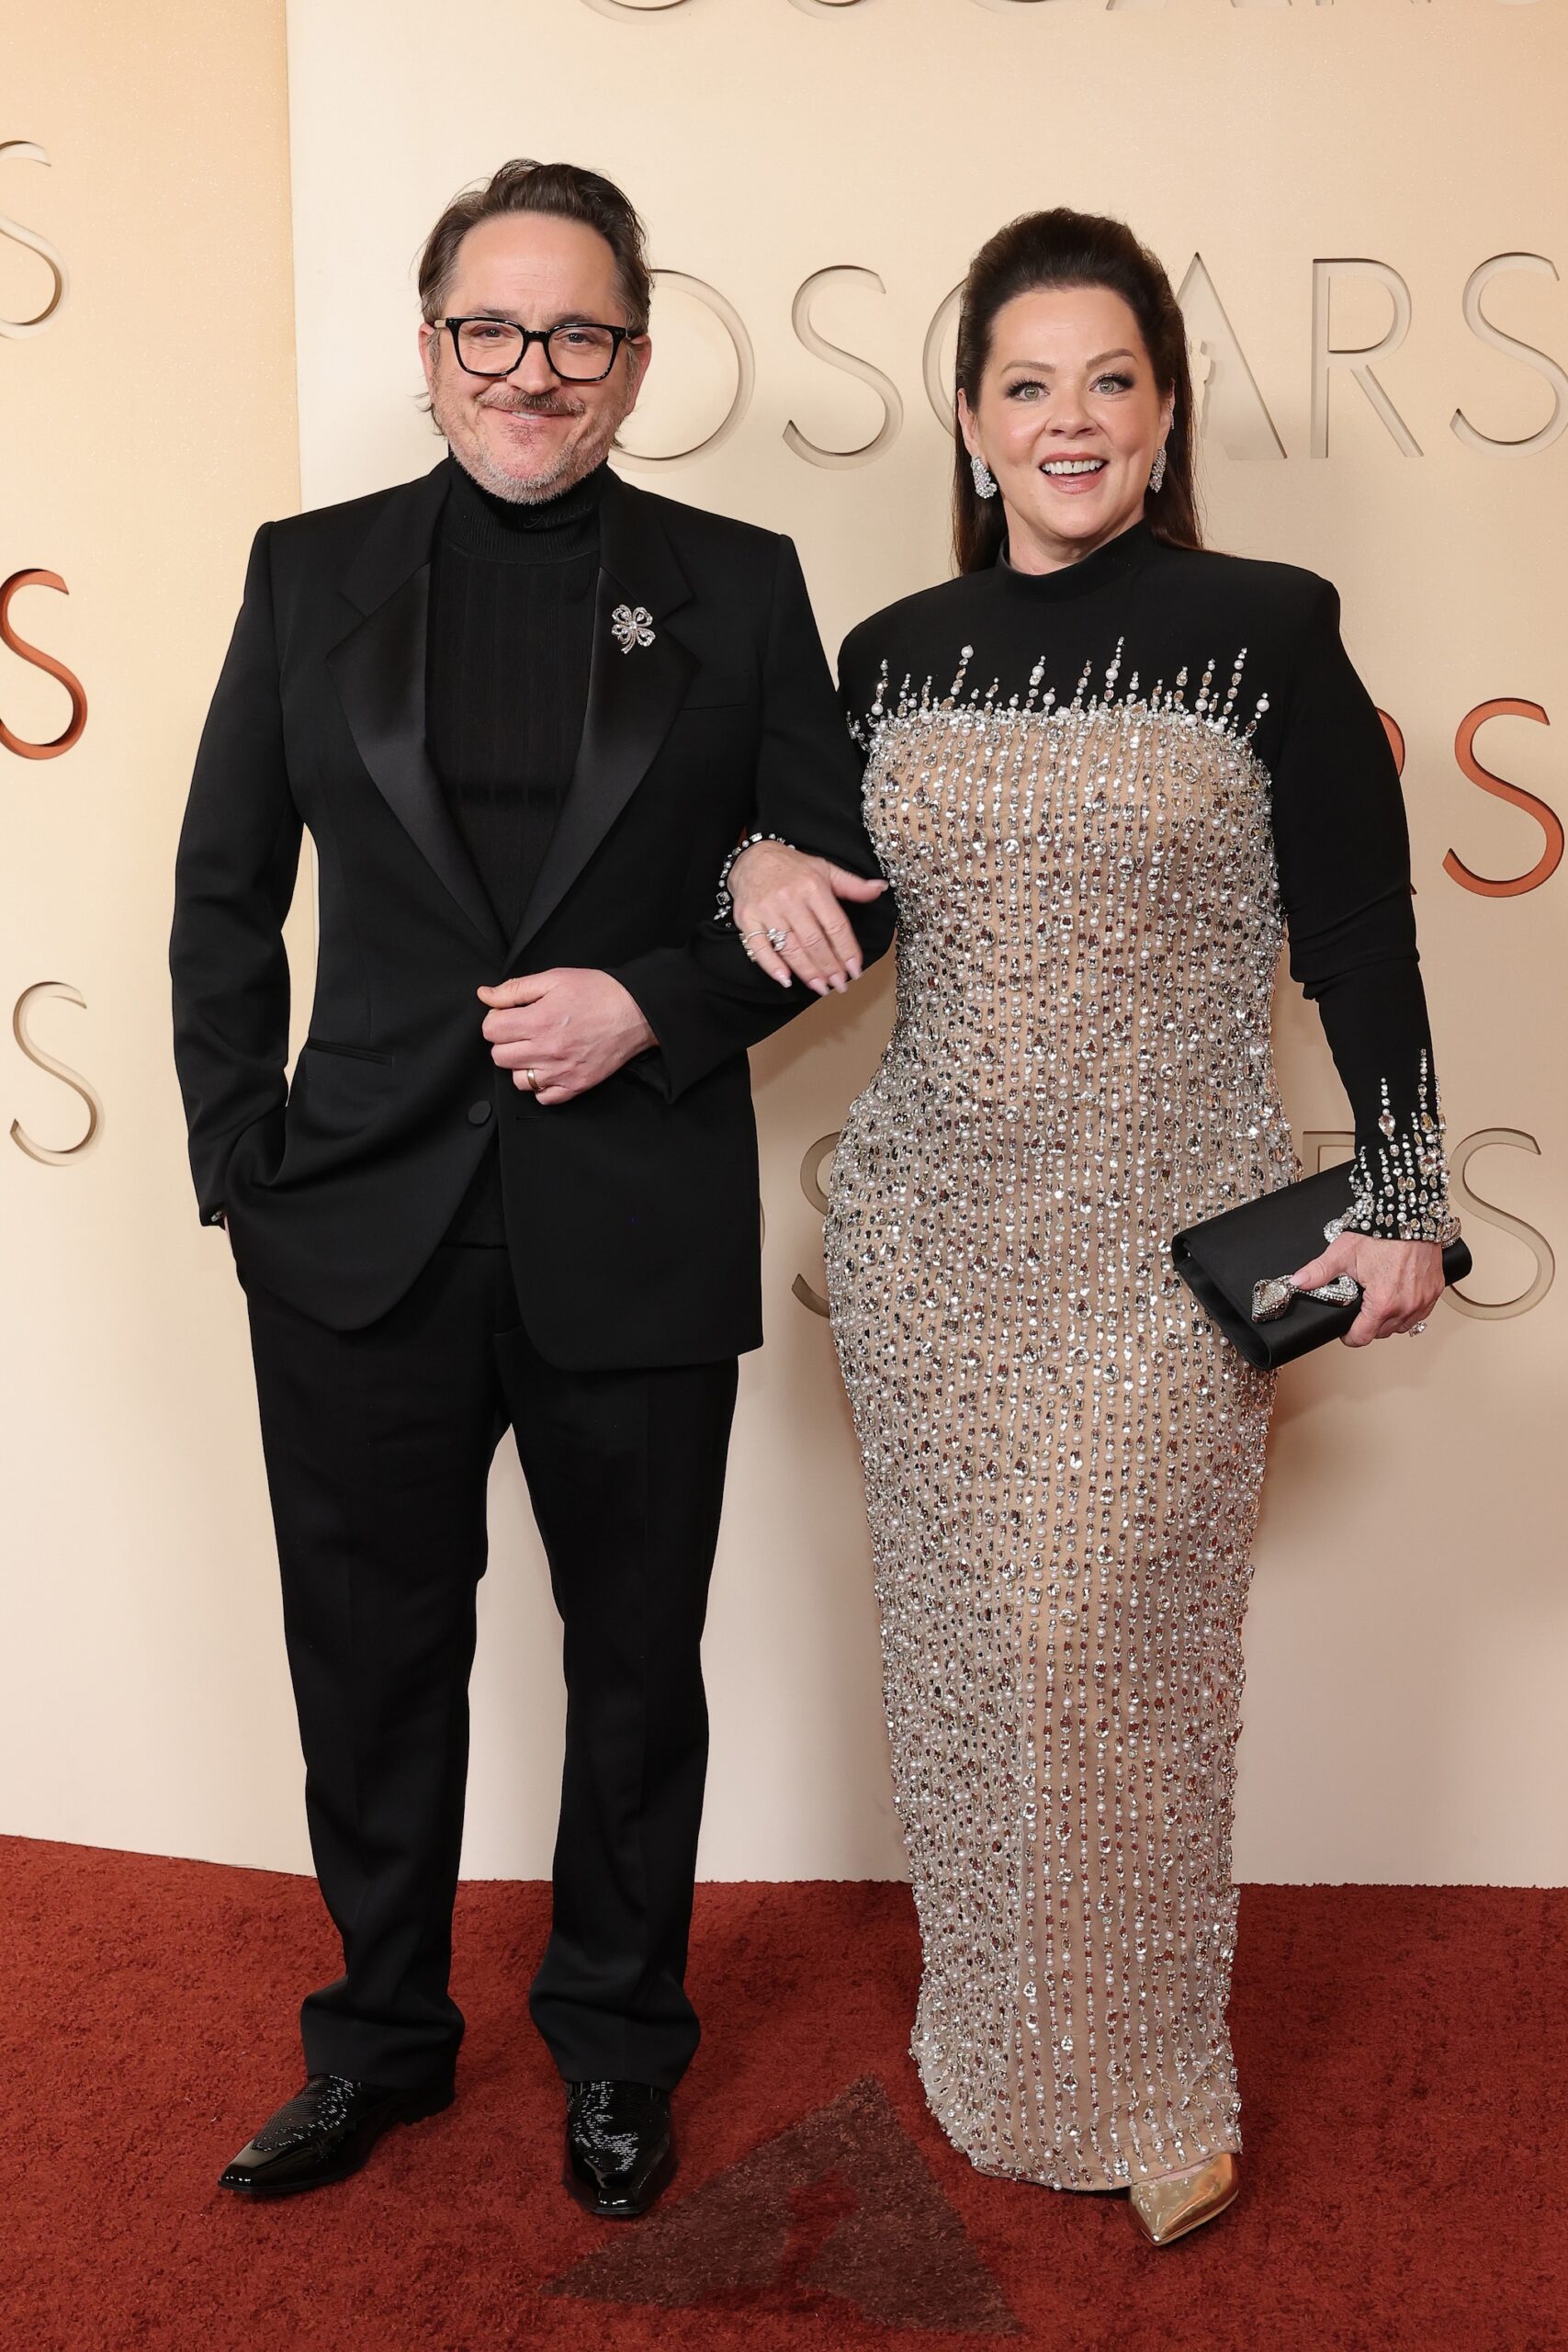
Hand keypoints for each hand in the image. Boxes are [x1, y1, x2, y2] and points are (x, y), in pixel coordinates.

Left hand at [477, 969, 655, 1105]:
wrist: (636, 1012)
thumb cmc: (598, 992)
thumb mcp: (554, 979)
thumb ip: (515, 989)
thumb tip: (485, 995)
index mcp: (539, 1020)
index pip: (490, 1031)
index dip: (495, 1020)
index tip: (508, 1015)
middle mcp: (547, 1050)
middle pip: (499, 1056)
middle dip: (506, 1041)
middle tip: (523, 1030)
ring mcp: (561, 1072)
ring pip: (518, 1080)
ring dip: (521, 1065)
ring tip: (537, 1049)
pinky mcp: (576, 1085)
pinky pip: (543, 1098)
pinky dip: (541, 1086)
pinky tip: (550, 1068)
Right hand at [729, 840, 887, 994]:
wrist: (752, 858)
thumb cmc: (792, 867)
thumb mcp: (825, 869)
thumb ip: (852, 885)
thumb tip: (880, 888)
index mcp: (812, 887)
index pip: (835, 926)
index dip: (847, 951)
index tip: (855, 970)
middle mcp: (790, 899)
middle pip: (814, 942)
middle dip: (829, 967)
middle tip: (840, 984)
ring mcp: (767, 910)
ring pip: (790, 948)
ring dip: (808, 972)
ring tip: (821, 987)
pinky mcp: (746, 919)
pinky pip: (759, 947)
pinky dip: (772, 966)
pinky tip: (786, 980)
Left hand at [1287, 1231, 1445, 1346]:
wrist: (1411, 1215)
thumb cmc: (1382, 1232)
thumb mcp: (1343, 1252)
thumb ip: (1319, 1272)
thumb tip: (1299, 1282)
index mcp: (1383, 1302)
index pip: (1363, 1337)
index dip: (1349, 1336)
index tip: (1345, 1331)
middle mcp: (1406, 1306)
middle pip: (1382, 1332)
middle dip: (1368, 1325)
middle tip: (1360, 1308)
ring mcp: (1423, 1300)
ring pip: (1402, 1325)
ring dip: (1389, 1320)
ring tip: (1378, 1304)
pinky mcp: (1435, 1291)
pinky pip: (1421, 1313)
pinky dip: (1409, 1310)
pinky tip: (1399, 1298)